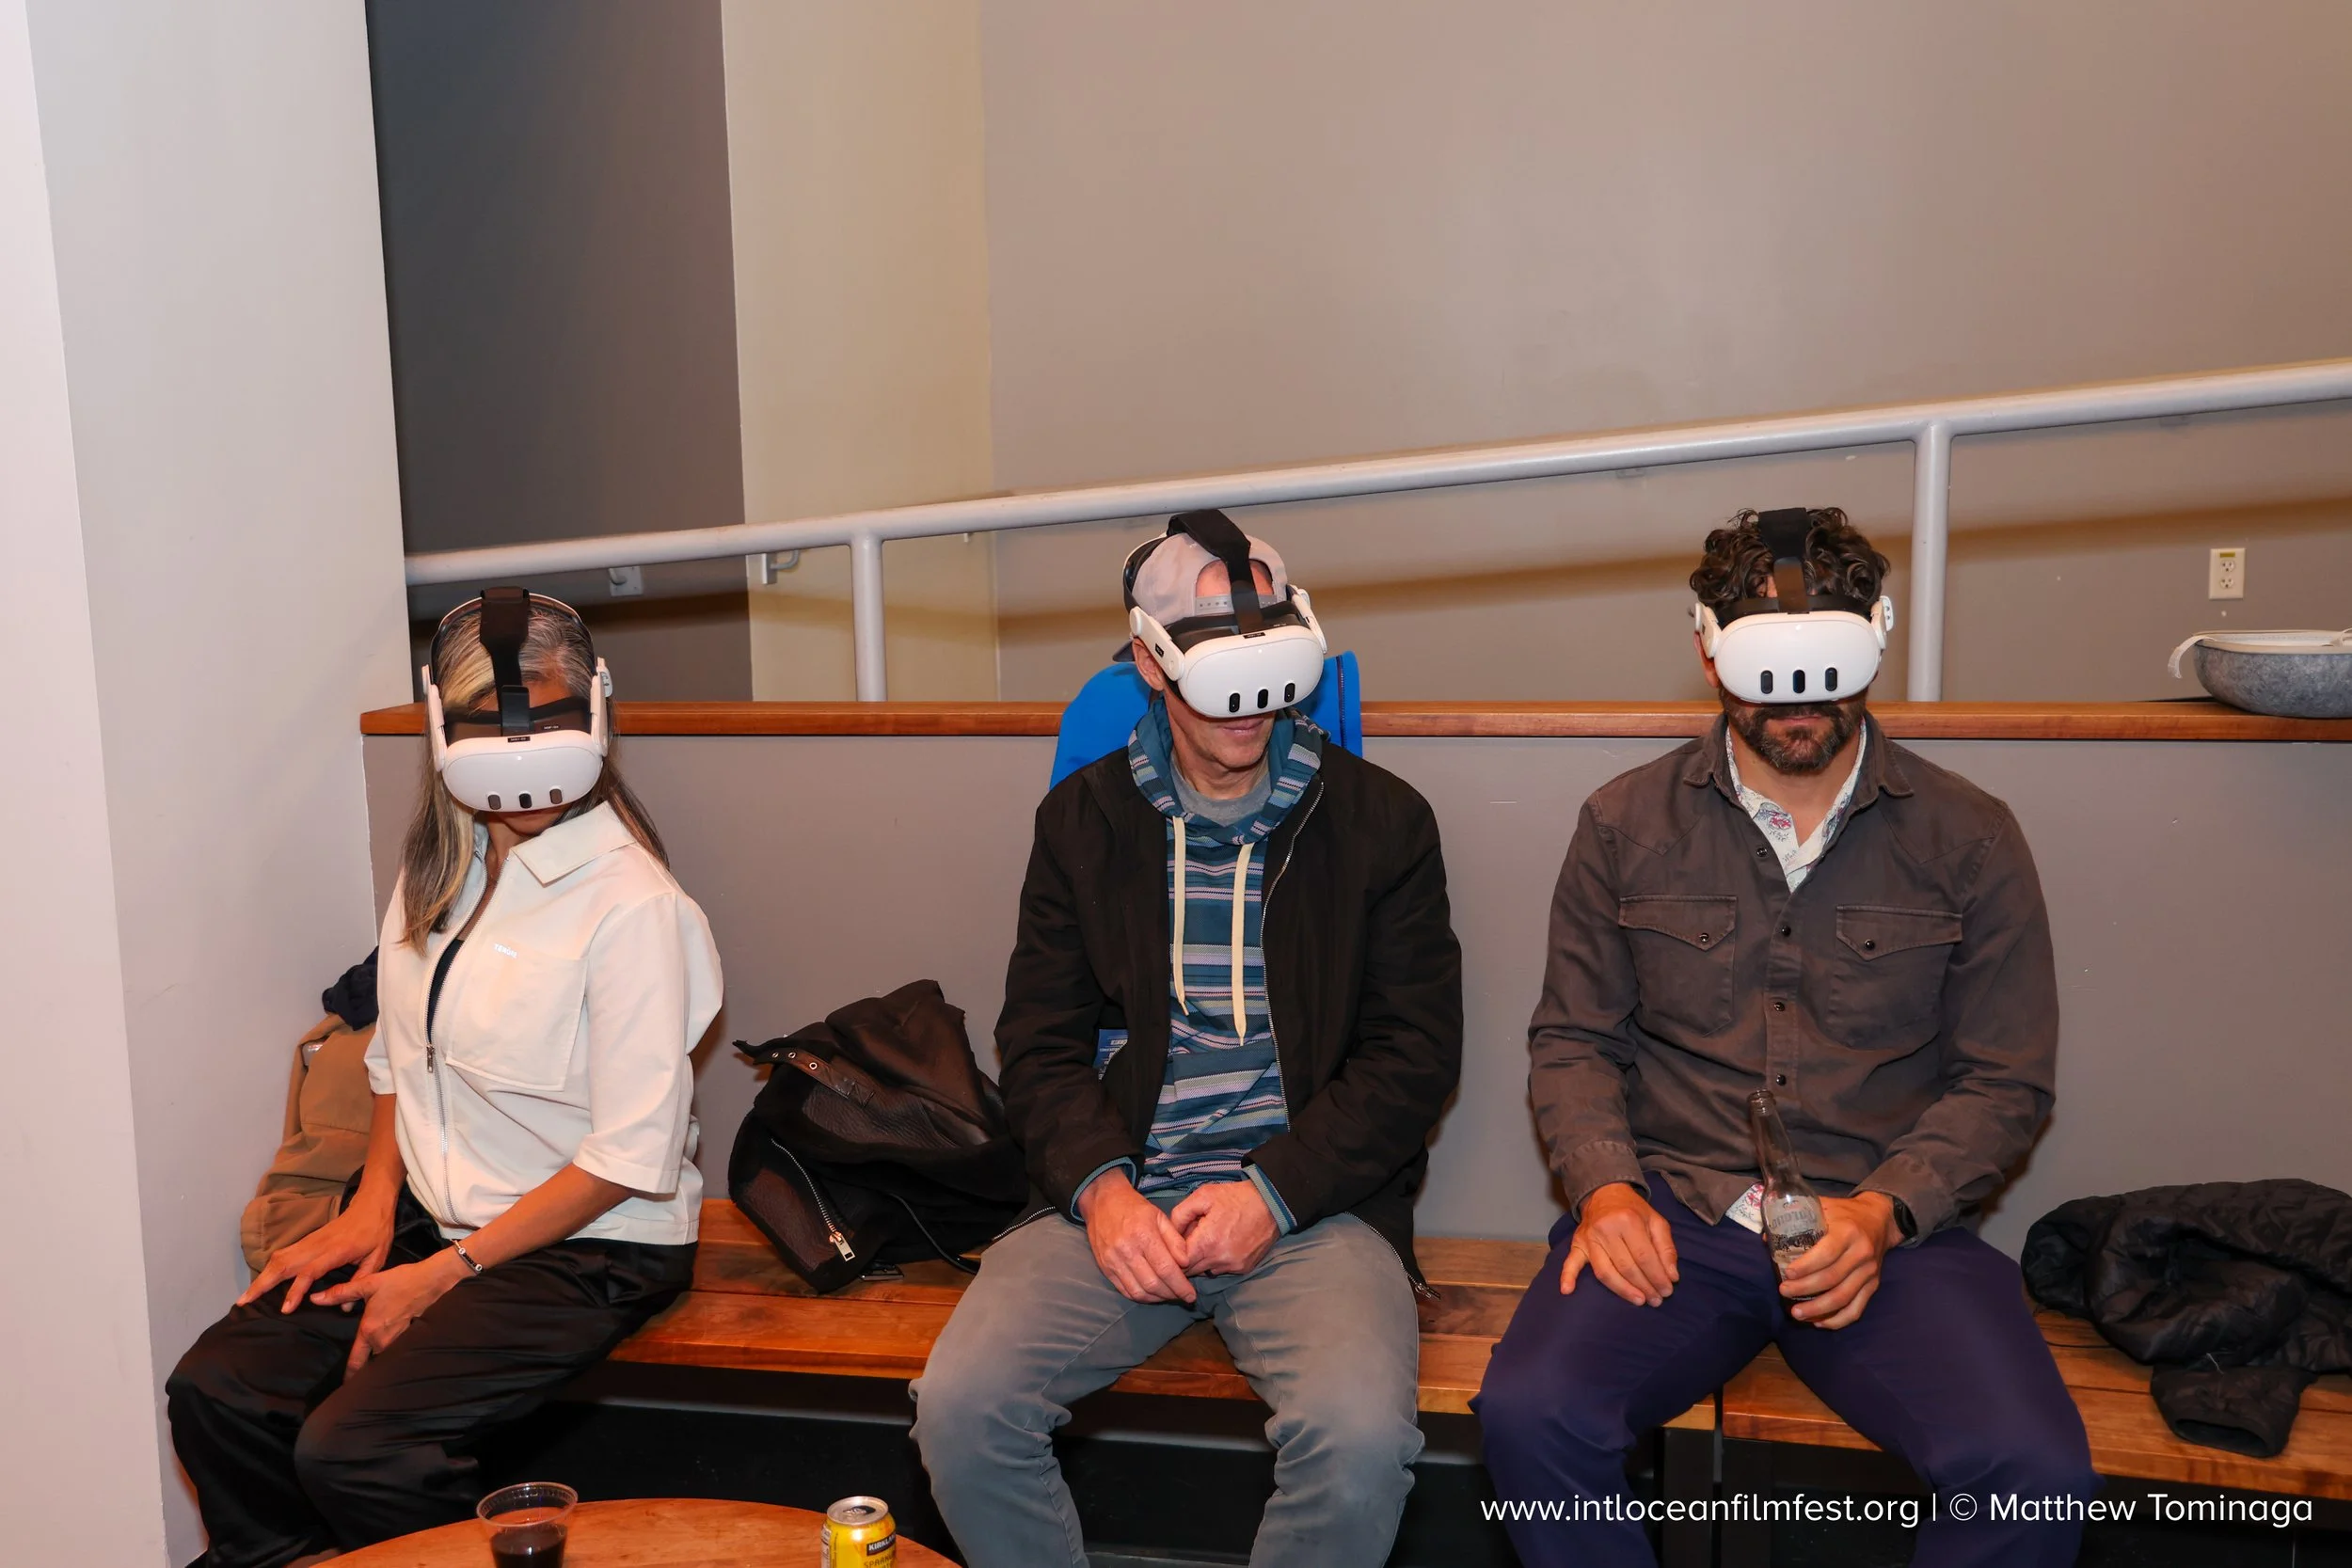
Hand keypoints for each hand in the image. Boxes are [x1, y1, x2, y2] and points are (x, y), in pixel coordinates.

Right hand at [238, 1199, 395, 1313]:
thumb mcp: (377, 1258)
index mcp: (336, 1251)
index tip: (285, 1309)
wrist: (370, 1204)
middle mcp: (317, 1244)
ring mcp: (309, 1240)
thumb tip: (343, 1307)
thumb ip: (360, 1282)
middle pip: (284, 1263)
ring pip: (279, 1258)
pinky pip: (283, 1254)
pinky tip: (262, 1281)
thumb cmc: (376, 1232)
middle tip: (245, 1303)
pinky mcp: (306, 1240)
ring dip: (261, 1276)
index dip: (296, 1290)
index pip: (310, 1271)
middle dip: (263, 1284)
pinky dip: (269, 1268)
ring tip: (246, 1296)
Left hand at [311, 1250, 469, 1372]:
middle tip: (360, 1374)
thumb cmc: (401, 1281)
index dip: (349, 1376)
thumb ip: (340, 1293)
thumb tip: (315, 1298)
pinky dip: (395, 1352)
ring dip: (380, 1361)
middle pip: (371, 1362)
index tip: (345, 1387)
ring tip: (376, 1364)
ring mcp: (399, 1341)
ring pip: (385, 1357)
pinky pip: (398, 1350)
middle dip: (367, 1367)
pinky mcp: (412, 1337)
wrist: (433, 1280)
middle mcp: (383, 1340)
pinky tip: (396, 1349)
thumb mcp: (369, 1284)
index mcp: (370, 1330)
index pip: (356, 1362)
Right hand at [1078, 1171, 1195, 1304]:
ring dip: (1157, 1299)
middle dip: (1171, 1294)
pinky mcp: (1105, 1268)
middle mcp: (1126, 1250)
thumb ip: (1174, 1240)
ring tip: (1169, 1295)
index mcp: (1143, 1235)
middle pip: (1153, 1284)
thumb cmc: (1134, 1207)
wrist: (1102, 1202)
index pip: (1165, 1269)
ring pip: (1138, 1292)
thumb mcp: (1159, 1216)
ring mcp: (1113, 1261)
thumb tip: (1186, 1263)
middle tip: (1183, 1296)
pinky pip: (1125, 1291)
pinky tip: (1152, 1294)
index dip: (1180, 1286)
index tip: (1191, 1295)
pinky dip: (1141, 1296)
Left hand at [1170, 1180, 1278, 1277]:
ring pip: (1206, 1272)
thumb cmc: (1235, 1197)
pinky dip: (1217, 1261)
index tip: (1174, 1243)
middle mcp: (1219, 1260)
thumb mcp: (1202, 1196)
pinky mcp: (1244, 1268)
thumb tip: (1169, 1234)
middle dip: (1185, 1259)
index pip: (1178, 1263)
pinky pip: (1222, 1270)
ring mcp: (1234, 1266)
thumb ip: (1180, 1214)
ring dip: (1202, 1261)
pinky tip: (1222, 1245)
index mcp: (1207, 1243)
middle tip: (1189, 1241)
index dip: (1173, 1254)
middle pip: (1191, 1271)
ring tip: (1207, 1241)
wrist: (1271, 1204)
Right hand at [1562, 1182, 1678, 1305]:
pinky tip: (1567, 1291)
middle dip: (1644, 1287)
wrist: (1605, 1193)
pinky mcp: (1577, 1244)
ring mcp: (1589, 1238)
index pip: (1644, 1257)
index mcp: (1628, 1221)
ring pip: (1605, 1271)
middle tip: (1656, 1300)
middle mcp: (1606, 1229)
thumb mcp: (1656, 1221)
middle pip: (1626, 1267)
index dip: (1657, 1277)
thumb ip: (1667, 1248)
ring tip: (1639, 1301)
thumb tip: (1672, 1276)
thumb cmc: (1634, 1210)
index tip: (1667, 1291)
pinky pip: (1570, 1261)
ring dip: (1622, 1290)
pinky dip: (1567, 1276)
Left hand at [1779, 1192, 1901, 1329]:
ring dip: (1818, 1309)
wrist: (1879, 1219)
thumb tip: (1768, 1240)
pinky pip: (1857, 1309)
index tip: (1787, 1274)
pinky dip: (1838, 1320)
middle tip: (1783, 1292)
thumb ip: (1797, 1219)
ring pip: (1843, 1297)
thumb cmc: (1844, 1213)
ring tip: (1796, 1313)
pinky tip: (1819, 1322)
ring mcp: (1869, 1272)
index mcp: (1848, 1232)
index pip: (1826, 1254)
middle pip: (1832, 1279)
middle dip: (1805, 1289)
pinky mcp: (1874, 1285)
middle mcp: (1861, 1253)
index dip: (1806, 1267)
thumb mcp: (1823, 1207)